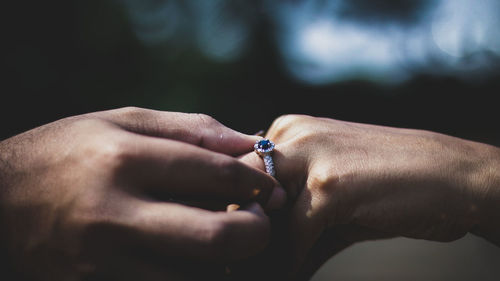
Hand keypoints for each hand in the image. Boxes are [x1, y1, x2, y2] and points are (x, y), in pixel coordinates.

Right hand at [0, 107, 284, 280]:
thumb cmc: (64, 155)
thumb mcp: (120, 123)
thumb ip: (188, 129)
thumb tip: (248, 142)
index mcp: (123, 159)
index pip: (215, 172)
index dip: (256, 181)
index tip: (267, 187)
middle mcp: (114, 216)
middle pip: (215, 238)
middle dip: (254, 233)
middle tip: (258, 222)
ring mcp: (103, 264)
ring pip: (195, 277)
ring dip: (224, 263)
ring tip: (222, 240)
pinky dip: (191, 276)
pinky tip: (188, 257)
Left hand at [241, 114, 499, 279]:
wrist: (450, 176)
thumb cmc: (389, 183)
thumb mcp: (331, 188)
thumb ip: (291, 211)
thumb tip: (258, 251)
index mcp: (287, 128)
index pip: (238, 171)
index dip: (234, 208)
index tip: (234, 241)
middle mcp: (292, 133)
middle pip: (241, 187)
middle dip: (240, 224)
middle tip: (239, 259)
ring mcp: (310, 154)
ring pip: (261, 209)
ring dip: (260, 247)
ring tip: (256, 268)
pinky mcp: (330, 184)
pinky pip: (293, 233)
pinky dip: (289, 260)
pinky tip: (292, 273)